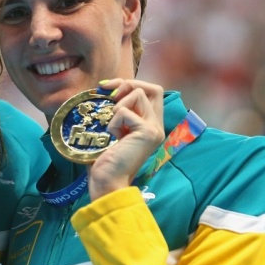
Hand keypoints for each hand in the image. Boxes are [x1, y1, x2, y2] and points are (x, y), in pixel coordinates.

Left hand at [87, 79, 164, 199]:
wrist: (108, 181)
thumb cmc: (107, 159)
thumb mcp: (115, 128)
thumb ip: (120, 111)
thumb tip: (108, 88)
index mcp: (151, 124)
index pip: (153, 91)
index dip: (133, 83)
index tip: (110, 88)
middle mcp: (157, 125)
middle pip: (152, 88)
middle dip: (128, 85)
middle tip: (109, 96)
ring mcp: (154, 129)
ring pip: (138, 94)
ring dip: (118, 107)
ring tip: (113, 128)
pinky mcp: (147, 132)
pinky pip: (124, 111)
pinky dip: (113, 122)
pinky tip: (114, 138)